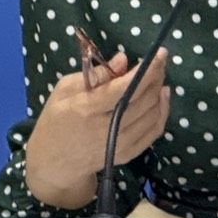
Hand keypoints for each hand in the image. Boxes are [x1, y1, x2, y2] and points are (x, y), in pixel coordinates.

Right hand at [24, 49, 170, 208]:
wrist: (54, 163)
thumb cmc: (56, 121)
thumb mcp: (64, 90)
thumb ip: (96, 75)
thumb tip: (123, 60)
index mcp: (88, 109)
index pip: (126, 87)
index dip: (147, 69)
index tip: (160, 53)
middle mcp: (107, 128)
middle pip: (144, 100)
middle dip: (156, 77)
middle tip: (159, 62)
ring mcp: (120, 145)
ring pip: (153, 115)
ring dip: (160, 92)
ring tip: (159, 76)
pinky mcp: (128, 154)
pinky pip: (154, 131)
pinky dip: (162, 112)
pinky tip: (162, 97)